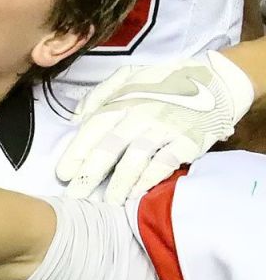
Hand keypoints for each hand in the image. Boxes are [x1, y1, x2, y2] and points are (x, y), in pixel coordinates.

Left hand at [57, 50, 254, 203]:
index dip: (76, 153)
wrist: (215, 80)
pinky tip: (136, 194)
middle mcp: (140, 115)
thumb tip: (76, 118)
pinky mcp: (187, 141)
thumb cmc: (164, 81)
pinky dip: (148, 181)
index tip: (63, 175)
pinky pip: (164, 164)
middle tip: (75, 197)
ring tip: (106, 203)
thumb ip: (99, 95)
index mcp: (123, 101)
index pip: (92, 129)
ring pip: (134, 160)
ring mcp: (164, 129)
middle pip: (108, 148)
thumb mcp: (128, 76)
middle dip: (88, 176)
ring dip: (118, 185)